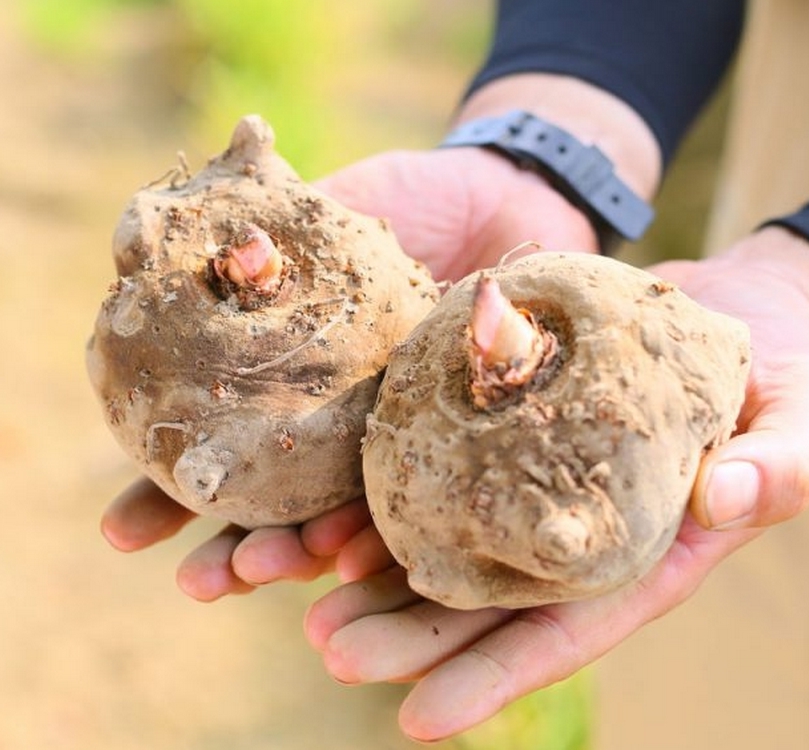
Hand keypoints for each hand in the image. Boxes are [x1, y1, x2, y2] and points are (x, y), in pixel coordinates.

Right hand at [99, 146, 598, 600]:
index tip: (121, 536)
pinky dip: (384, 530)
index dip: (167, 493)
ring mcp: (400, 434)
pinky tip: (353, 559)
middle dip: (234, 548)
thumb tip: (150, 253)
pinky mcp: (461, 437)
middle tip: (203, 582)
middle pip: (279, 502)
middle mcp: (343, 418)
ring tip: (266, 573)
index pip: (222, 447)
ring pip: (342, 513)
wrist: (511, 194)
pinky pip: (420, 495)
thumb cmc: (416, 196)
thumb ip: (258, 246)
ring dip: (301, 553)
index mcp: (296, 375)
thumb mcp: (329, 207)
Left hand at [296, 226, 808, 740]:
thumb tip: (726, 502)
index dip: (496, 675)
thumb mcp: (803, 418)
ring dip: (369, 565)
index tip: (418, 719)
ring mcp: (537, 476)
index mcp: (642, 553)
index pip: (565, 630)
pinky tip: (325, 498)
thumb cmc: (782, 374)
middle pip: (483, 596)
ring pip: (445, 535)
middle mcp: (577, 529)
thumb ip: (780, 465)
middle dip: (405, 631)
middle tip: (324, 646)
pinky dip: (383, 482)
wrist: (744, 309)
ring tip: (290, 582)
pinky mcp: (510, 419)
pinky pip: (440, 458)